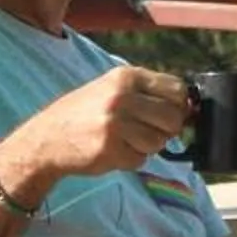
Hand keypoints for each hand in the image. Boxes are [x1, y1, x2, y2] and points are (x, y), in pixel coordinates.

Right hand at [0, 68, 192, 202]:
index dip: (178, 105)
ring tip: (124, 140)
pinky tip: (112, 151)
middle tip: (146, 131)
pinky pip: (141, 159)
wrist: (47, 138)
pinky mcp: (110, 148)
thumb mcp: (112, 89)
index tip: (167, 114)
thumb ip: (147, 94)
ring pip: (159, 141)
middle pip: (173, 117)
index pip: (176, 89)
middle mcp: (121, 96)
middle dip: (166, 130)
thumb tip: (189, 107)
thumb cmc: (84, 113)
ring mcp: (115, 123)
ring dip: (147, 147)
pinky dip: (131, 160)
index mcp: (125, 77)